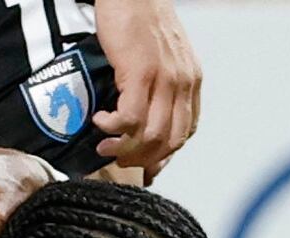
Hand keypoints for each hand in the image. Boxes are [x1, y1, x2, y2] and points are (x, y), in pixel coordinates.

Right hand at [90, 0, 201, 183]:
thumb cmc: (140, 20)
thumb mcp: (164, 55)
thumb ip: (162, 84)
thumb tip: (145, 116)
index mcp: (190, 80)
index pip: (185, 132)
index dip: (163, 155)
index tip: (142, 165)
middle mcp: (182, 82)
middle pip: (168, 141)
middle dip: (140, 159)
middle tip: (117, 158)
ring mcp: (163, 78)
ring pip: (150, 136)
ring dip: (123, 149)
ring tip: (104, 145)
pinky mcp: (140, 73)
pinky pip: (129, 118)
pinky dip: (112, 127)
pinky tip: (99, 120)